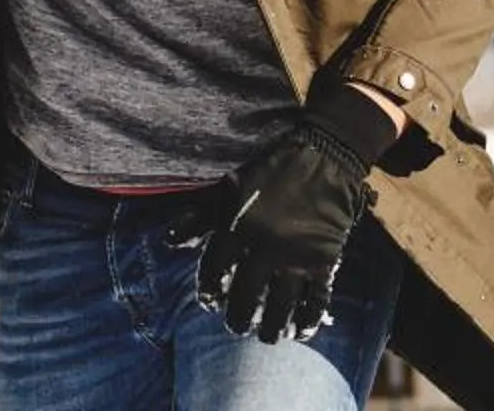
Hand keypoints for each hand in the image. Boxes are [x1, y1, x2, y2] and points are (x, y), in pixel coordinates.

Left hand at [166, 116, 378, 343]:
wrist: (323, 158)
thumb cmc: (271, 172)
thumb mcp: (228, 188)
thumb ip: (199, 217)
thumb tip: (169, 241)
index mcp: (237, 226)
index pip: (214, 271)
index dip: (209, 292)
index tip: (210, 303)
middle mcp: (263, 246)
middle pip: (245, 296)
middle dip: (238, 318)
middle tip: (236, 326)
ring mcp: (296, 257)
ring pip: (279, 306)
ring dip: (271, 327)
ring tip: (267, 336)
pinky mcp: (324, 261)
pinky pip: (315, 301)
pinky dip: (307, 321)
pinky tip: (300, 331)